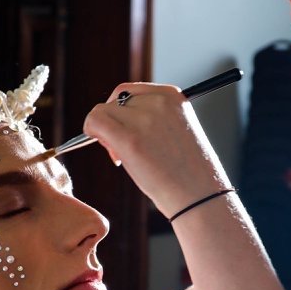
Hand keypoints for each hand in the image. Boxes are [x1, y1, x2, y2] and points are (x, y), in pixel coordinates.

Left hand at [83, 84, 229, 218]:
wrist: (200, 197)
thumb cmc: (187, 172)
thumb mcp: (175, 132)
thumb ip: (151, 119)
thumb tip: (114, 118)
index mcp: (173, 96)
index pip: (131, 92)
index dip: (123, 112)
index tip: (129, 131)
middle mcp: (158, 101)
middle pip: (116, 101)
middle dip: (114, 122)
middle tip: (122, 150)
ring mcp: (144, 119)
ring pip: (102, 112)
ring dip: (104, 133)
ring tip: (122, 157)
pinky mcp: (129, 139)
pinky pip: (94, 122)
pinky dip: (90, 132)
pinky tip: (109, 151)